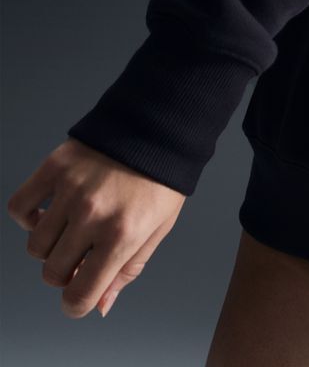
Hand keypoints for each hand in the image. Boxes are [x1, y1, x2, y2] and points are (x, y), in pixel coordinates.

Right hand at [6, 137, 186, 318]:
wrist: (160, 128)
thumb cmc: (162, 179)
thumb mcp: (158, 228)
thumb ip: (128, 269)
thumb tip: (99, 305)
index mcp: (122, 234)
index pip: (79, 294)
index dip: (76, 304)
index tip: (78, 296)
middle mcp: (93, 215)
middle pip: (52, 272)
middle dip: (66, 272)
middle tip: (84, 253)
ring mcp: (71, 190)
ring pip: (36, 245)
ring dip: (51, 245)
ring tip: (74, 227)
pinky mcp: (56, 167)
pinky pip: (19, 207)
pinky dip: (28, 216)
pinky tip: (51, 211)